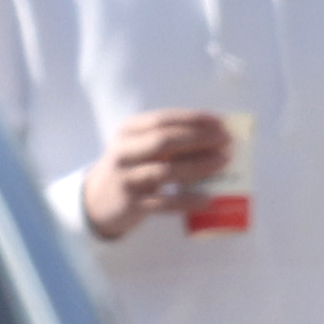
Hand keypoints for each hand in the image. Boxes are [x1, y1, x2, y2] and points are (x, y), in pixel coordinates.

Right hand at [78, 109, 238, 235]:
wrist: (97, 201)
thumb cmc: (131, 168)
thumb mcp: (140, 147)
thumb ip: (169, 140)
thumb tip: (215, 136)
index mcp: (128, 131)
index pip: (163, 120)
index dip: (194, 119)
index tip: (221, 122)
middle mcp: (124, 152)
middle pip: (164, 141)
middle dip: (199, 138)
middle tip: (227, 141)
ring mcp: (126, 178)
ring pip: (166, 171)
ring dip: (199, 166)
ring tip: (223, 162)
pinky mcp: (132, 204)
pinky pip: (164, 203)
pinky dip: (187, 200)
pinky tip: (208, 199)